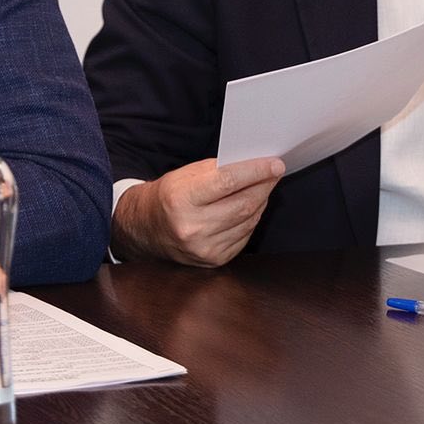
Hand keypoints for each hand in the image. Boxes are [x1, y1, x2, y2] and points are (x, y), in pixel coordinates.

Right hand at [111, 157, 284, 266]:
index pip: (227, 182)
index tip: (275, 164)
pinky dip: (251, 220)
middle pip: (243, 204)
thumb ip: (218, 170)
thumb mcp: (185, 175)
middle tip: (274, 173)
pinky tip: (249, 208)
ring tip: (262, 187)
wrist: (147, 228)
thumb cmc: (169, 196)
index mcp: (181, 199)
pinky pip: (244, 236)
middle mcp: (192, 227)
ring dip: (260, 202)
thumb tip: (253, 166)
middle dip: (264, 186)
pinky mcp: (214, 260)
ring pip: (248, 221)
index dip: (255, 171)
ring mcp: (204, 248)